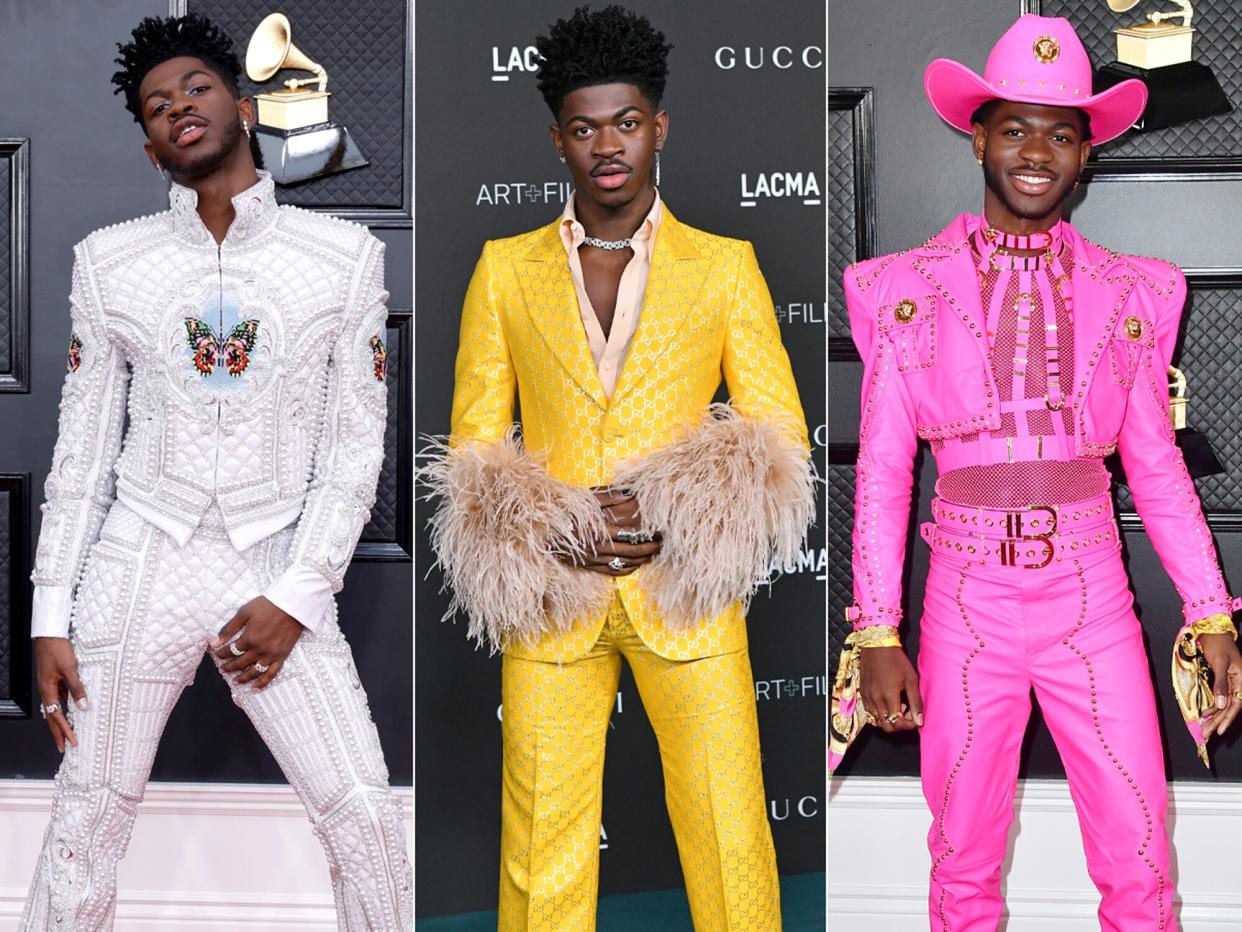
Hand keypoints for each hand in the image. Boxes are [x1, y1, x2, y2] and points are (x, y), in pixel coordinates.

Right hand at [34, 637, 87, 752]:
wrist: (49, 635)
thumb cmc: (58, 649)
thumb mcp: (70, 669)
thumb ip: (77, 688)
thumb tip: (83, 706)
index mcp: (47, 690)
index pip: (57, 716)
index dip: (65, 731)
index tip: (72, 742)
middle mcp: (47, 690)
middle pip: (52, 717)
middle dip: (58, 733)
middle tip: (64, 748)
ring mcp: (50, 685)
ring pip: (55, 708)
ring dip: (61, 722)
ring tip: (67, 734)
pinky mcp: (55, 679)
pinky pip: (60, 698)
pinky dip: (65, 708)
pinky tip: (73, 711)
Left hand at [210, 597, 303, 689]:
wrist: (293, 604)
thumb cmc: (268, 605)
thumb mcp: (245, 612)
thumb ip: (229, 629)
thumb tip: (214, 643)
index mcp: (249, 638)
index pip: (231, 651)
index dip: (222, 653)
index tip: (217, 653)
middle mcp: (259, 650)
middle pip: (240, 663)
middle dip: (229, 666)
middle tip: (223, 668)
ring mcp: (271, 654)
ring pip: (254, 672)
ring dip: (243, 678)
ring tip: (236, 681)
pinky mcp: (282, 656)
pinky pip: (271, 673)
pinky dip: (263, 683)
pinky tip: (255, 688)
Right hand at [560, 489, 661, 576]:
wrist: (541, 529)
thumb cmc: (563, 510)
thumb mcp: (585, 499)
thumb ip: (608, 496)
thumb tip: (629, 493)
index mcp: (599, 530)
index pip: (630, 535)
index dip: (646, 534)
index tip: (659, 531)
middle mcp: (597, 547)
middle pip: (630, 551)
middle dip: (648, 548)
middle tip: (661, 544)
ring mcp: (592, 559)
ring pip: (623, 563)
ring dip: (640, 560)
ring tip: (653, 554)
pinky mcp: (587, 566)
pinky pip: (611, 571)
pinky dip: (626, 569)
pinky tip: (635, 565)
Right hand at [859, 646, 923, 732]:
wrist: (876, 645)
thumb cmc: (895, 659)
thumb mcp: (911, 679)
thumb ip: (915, 702)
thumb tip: (919, 720)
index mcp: (888, 696)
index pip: (897, 723)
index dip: (908, 725)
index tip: (915, 719)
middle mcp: (875, 699)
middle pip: (886, 726)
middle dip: (899, 724)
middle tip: (907, 714)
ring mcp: (866, 696)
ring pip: (877, 720)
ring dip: (889, 718)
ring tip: (898, 705)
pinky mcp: (862, 692)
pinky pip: (869, 711)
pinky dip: (879, 712)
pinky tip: (887, 701)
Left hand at [1199, 632, 1241, 736]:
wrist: (1213, 630)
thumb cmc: (1217, 644)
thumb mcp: (1219, 663)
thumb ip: (1221, 684)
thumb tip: (1220, 704)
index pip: (1235, 704)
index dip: (1227, 718)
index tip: (1219, 730)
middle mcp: (1238, 683)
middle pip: (1228, 707)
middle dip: (1218, 721)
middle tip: (1206, 734)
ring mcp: (1230, 683)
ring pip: (1223, 704)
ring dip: (1214, 717)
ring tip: (1205, 729)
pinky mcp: (1222, 680)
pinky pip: (1219, 697)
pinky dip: (1212, 707)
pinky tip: (1206, 714)